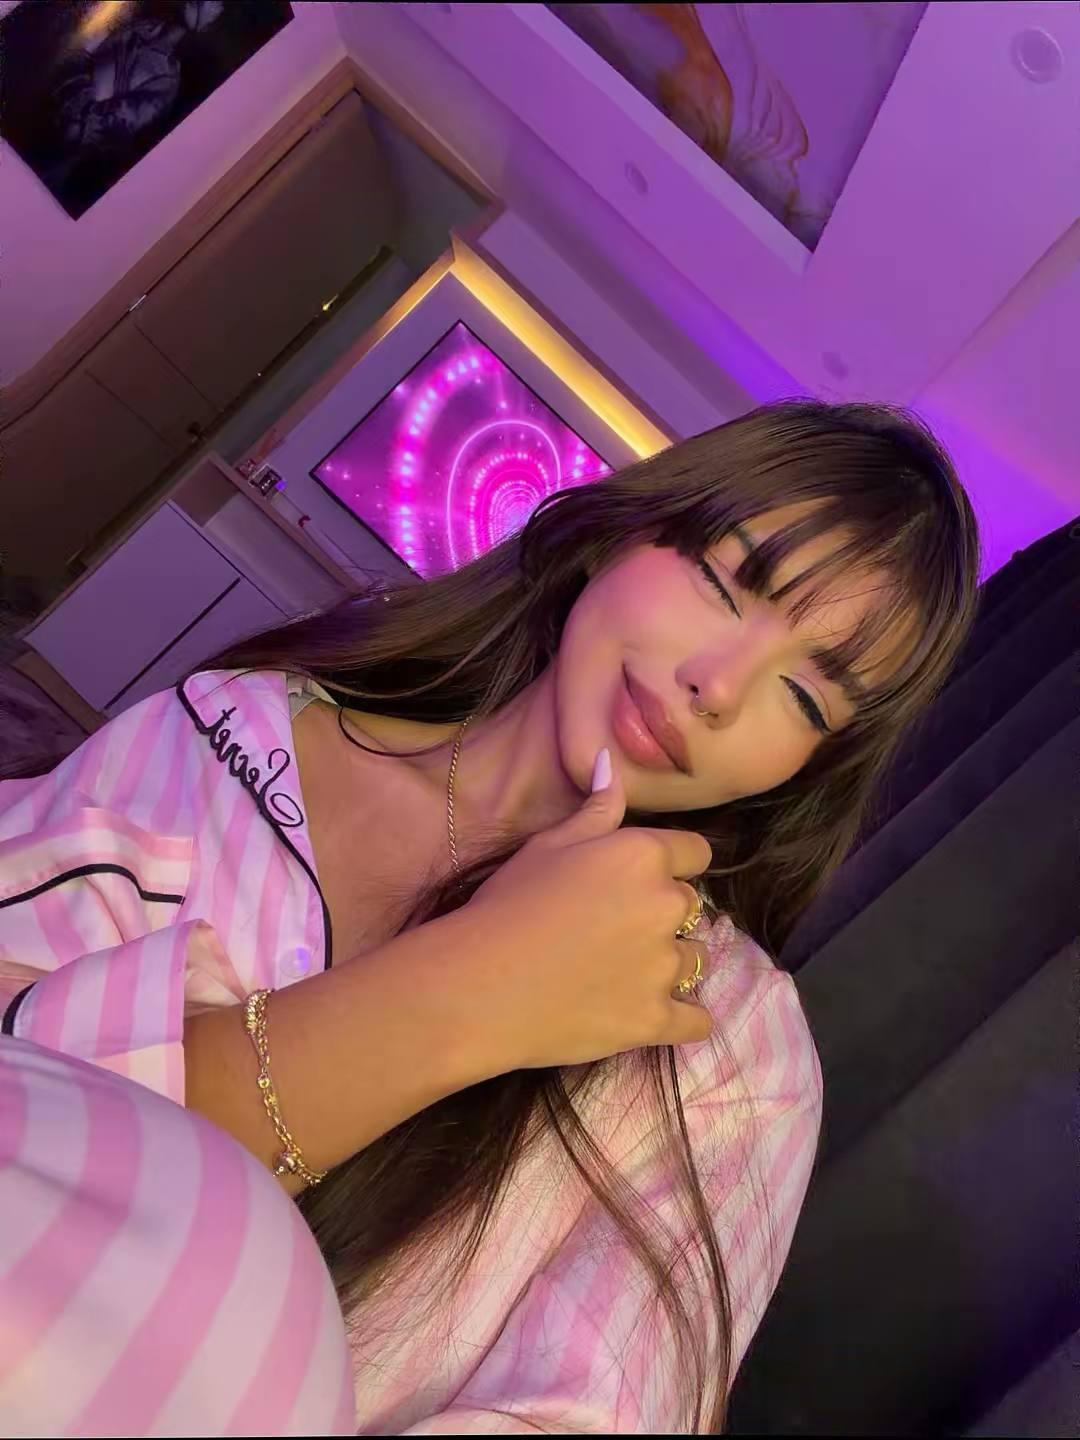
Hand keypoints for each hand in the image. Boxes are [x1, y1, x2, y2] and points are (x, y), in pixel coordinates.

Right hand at [457, 747, 713, 1071]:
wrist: (478, 984)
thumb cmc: (507, 905)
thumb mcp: (548, 844)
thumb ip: (595, 807)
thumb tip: (609, 762)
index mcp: (644, 856)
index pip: (696, 853)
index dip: (670, 866)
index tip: (635, 884)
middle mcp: (666, 905)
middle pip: (692, 907)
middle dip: (662, 916)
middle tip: (613, 932)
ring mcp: (664, 967)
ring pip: (694, 960)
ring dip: (668, 966)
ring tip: (618, 974)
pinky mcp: (656, 1019)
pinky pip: (697, 1020)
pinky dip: (681, 1018)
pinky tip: (649, 1012)